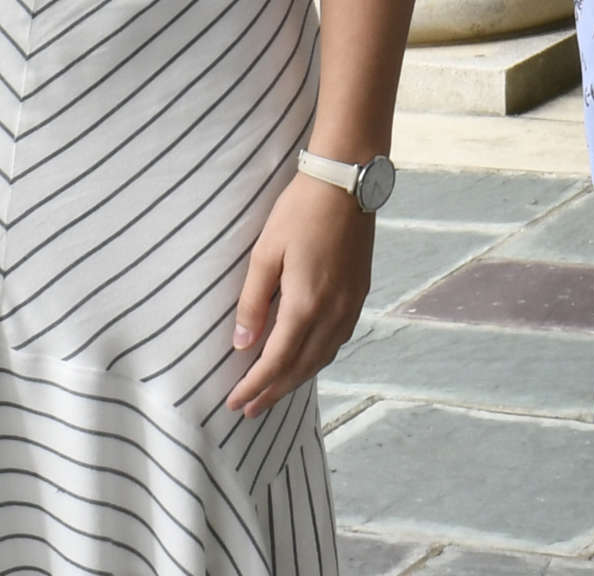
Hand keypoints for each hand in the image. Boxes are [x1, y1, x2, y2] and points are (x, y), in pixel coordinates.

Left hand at [225, 173, 373, 414]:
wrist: (347, 183)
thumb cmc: (299, 212)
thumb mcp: (266, 253)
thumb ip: (253, 301)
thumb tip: (242, 343)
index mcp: (306, 305)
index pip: (276, 361)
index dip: (255, 385)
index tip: (234, 402)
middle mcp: (333, 313)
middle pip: (301, 368)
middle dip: (273, 391)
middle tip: (249, 410)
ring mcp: (351, 305)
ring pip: (322, 358)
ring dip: (296, 379)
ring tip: (274, 391)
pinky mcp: (360, 294)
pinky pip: (337, 341)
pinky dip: (317, 359)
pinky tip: (306, 359)